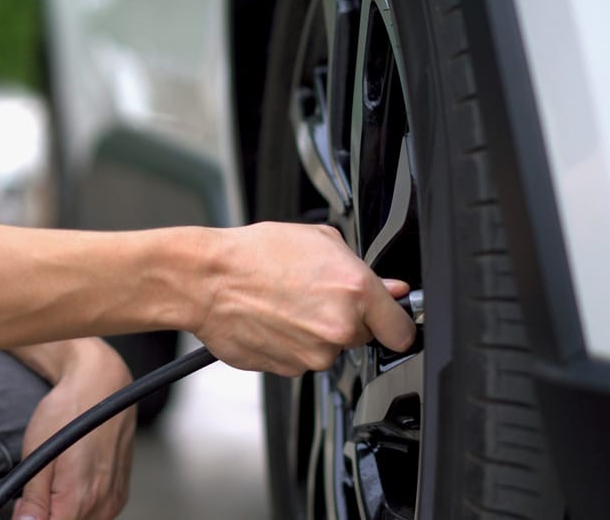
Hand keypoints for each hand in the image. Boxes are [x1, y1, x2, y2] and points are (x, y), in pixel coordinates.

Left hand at [12, 339, 134, 519]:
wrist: (102, 384)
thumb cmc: (70, 410)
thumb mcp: (38, 452)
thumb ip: (34, 498)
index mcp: (79, 497)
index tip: (25, 506)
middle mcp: (103, 502)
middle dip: (48, 516)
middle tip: (35, 491)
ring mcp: (115, 498)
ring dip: (65, 512)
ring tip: (55, 482)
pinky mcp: (120, 493)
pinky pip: (98, 514)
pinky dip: (81, 507)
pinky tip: (72, 484)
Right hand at [193, 222, 415, 375]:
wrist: (207, 280)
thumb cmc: (254, 255)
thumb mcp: (318, 240)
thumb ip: (360, 268)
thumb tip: (389, 288)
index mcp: (355, 292)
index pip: (402, 329)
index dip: (396, 323)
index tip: (390, 321)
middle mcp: (338, 329)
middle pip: (362, 337)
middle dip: (346, 320)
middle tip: (314, 295)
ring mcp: (313, 354)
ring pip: (328, 349)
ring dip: (314, 333)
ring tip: (285, 304)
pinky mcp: (288, 369)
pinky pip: (300, 359)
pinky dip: (290, 344)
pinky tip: (272, 319)